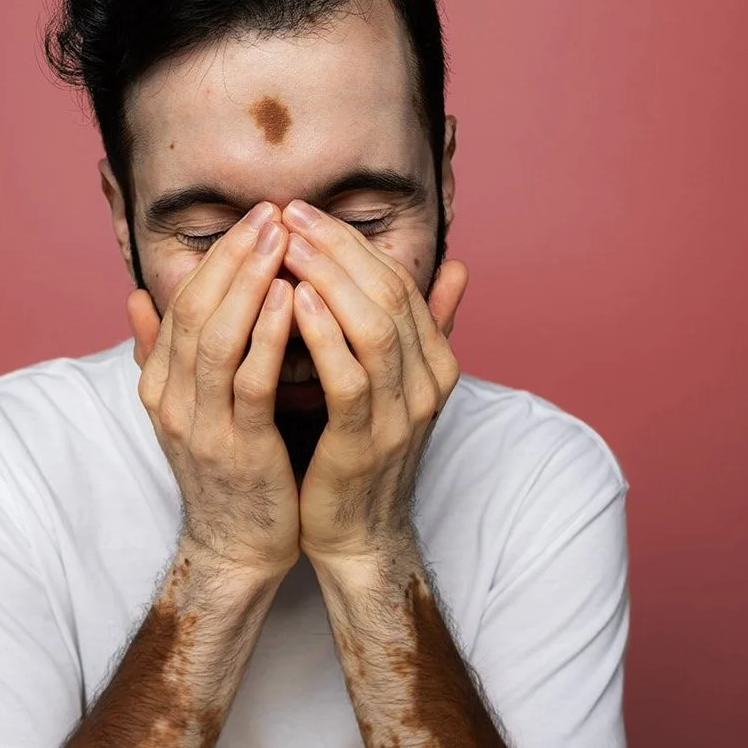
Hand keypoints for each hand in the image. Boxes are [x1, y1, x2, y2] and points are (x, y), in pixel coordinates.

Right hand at [128, 203, 300, 580]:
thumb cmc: (229, 472)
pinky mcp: (238, 449)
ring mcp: (201, 425)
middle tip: (272, 212)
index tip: (258, 217)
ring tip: (283, 240)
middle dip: (234, 255)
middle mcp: (172, 399)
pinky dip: (267, 337)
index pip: (184, 302)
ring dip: (250, 284)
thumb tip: (136, 297)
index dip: (220, 256)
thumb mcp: (190, 406)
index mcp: (162, 383)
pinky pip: (249, 383)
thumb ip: (164, 352)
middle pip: (196, 309)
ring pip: (217, 338)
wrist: (238, 549)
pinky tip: (292, 301)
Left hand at [280, 200, 468, 568]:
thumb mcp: (394, 384)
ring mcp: (403, 414)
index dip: (353, 242)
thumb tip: (460, 269)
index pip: (399, 282)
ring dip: (329, 279)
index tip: (306, 212)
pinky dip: (324, 333)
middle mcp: (428, 383)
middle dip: (339, 248)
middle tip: (290, 214)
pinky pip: (350, 377)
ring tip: (287, 245)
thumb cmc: (361, 455)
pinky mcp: (368, 442)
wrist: (356, 536)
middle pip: (389, 294)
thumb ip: (423, 328)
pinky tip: (293, 301)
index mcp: (436, 363)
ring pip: (375, 327)